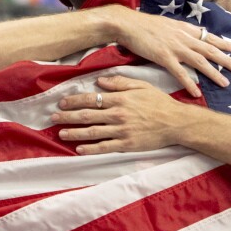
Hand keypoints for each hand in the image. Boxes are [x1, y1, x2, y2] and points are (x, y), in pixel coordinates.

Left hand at [51, 75, 201, 154]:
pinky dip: (90, 149)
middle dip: (68, 116)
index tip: (61, 103)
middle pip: (87, 115)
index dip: (74, 101)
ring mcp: (121, 131)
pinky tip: (79, 149)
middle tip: (53, 118)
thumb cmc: (159, 102)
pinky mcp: (126, 145)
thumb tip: (100, 81)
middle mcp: (118, 114)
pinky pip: (104, 147)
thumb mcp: (141, 86)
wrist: (176, 122)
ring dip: (74, 133)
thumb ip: (120, 82)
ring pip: (92, 132)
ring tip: (60, 133)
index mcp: (120, 99)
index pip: (91, 99)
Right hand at [108, 8, 230, 97]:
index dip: (225, 43)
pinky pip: (180, 73)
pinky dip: (190, 83)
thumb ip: (180, 31)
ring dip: (214, 73)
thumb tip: (190, 35)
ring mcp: (175, 47)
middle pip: (210, 50)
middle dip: (227, 60)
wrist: (127, 24)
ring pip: (200, 62)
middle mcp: (184, 38)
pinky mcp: (163, 57)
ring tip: (226, 83)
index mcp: (184, 29)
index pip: (210, 37)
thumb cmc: (143, 24)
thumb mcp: (167, 24)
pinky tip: (197, 93)